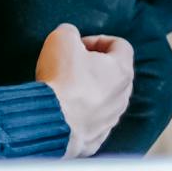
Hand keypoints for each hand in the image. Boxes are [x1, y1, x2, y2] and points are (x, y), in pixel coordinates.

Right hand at [35, 24, 133, 157]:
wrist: (49, 121)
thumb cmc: (60, 79)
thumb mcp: (61, 39)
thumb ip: (70, 32)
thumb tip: (70, 37)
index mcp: (121, 70)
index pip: (120, 46)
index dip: (98, 40)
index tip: (78, 44)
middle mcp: (122, 97)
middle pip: (115, 73)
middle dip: (95, 66)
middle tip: (71, 64)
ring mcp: (111, 120)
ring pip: (106, 99)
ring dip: (90, 90)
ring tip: (66, 88)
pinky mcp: (96, 138)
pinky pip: (94, 121)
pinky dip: (83, 114)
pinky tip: (64, 109)